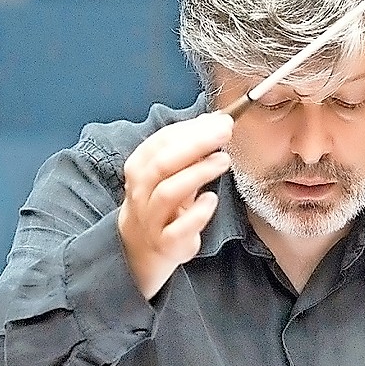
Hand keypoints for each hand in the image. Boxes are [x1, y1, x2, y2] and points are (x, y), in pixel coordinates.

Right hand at [118, 112, 232, 300]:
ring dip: (198, 173)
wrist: (142, 245)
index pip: (161, 141)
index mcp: (140, 167)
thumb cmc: (162, 201)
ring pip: (168, 192)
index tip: (220, 120)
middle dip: (196, 144)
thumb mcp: (171, 172)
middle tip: (225, 133)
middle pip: (163, 163)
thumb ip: (190, 148)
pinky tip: (212, 199)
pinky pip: (178, 228)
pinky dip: (197, 213)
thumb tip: (214, 121)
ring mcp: (151, 218)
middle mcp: (141, 191)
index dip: (191, 129)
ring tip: (223, 160)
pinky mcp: (166, 242)